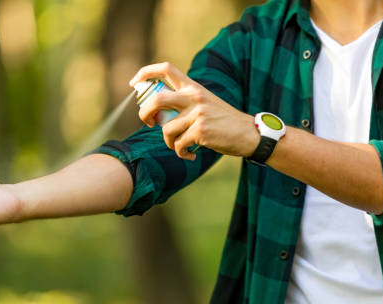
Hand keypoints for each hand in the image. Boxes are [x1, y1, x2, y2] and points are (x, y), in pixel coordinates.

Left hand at [130, 62, 258, 159]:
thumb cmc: (224, 121)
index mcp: (194, 87)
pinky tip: (190, 155)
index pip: (166, 69)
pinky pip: (178, 145)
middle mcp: (194, 97)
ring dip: (169, 143)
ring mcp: (197, 114)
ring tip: (180, 147)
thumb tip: (157, 115)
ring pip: (166, 130)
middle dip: (145, 113)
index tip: (133, 83)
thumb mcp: (205, 103)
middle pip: (157, 100)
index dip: (145, 73)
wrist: (248, 134)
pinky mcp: (200, 131)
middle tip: (148, 123)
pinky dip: (181, 153)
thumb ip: (184, 103)